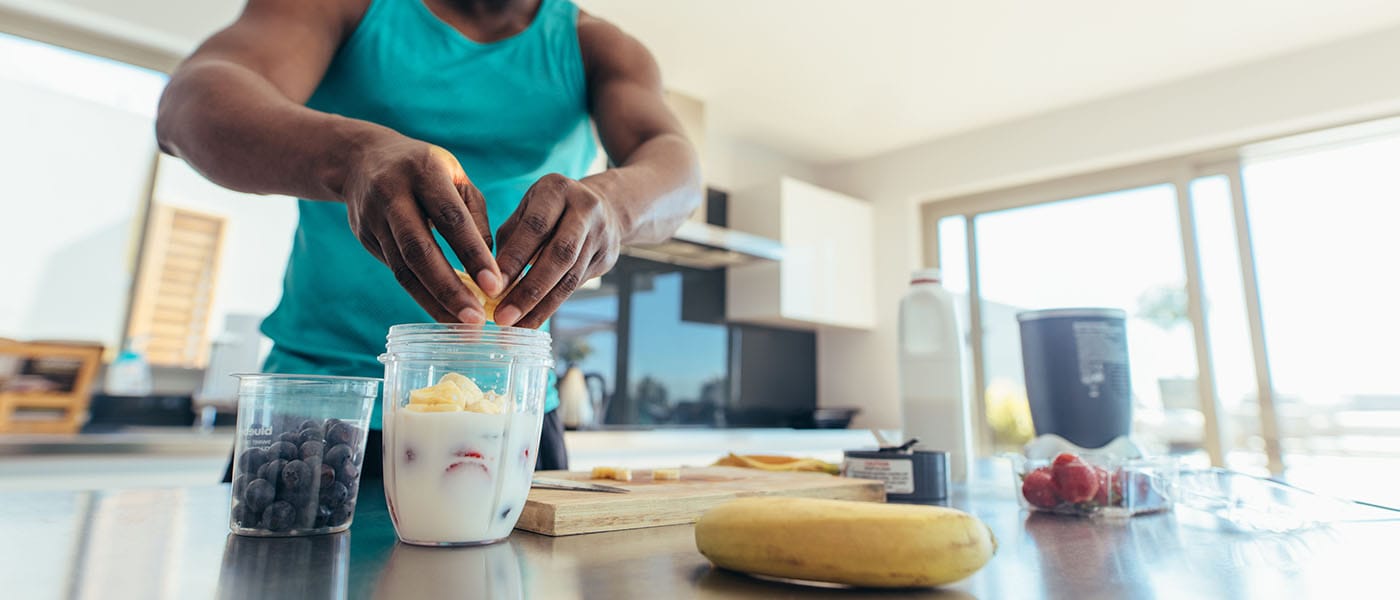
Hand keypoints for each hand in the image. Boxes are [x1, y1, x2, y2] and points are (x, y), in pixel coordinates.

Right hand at [341, 134, 503, 322]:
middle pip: (420, 250)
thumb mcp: (455, 178)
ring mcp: (373, 218)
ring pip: (403, 268)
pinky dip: (421, 296)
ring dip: (434, 301)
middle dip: (449, 289)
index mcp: (424, 171)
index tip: (495, 286)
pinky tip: (443, 313)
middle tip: (476, 320)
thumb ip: (474, 218)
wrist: (361, 159)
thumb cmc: (426, 170)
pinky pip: (396, 272)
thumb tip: (491, 267)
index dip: (472, 254)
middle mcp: (393, 194)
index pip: (451, 218)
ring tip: (462, 327)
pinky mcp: (365, 238)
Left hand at [492, 173, 621, 327]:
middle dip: (529, 290)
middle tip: (503, 317)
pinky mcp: (608, 257)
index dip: (514, 259)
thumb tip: (490, 281)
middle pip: (559, 255)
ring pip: (570, 277)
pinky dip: (552, 305)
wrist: (603, 207)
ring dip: (541, 306)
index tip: (491, 288)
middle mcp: (585, 209)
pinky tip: (532, 319)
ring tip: (515, 326)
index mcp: (557, 189)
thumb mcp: (527, 210)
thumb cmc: (549, 211)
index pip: (535, 227)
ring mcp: (601, 234)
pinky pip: (577, 286)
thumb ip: (509, 240)